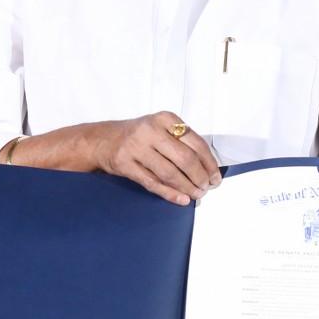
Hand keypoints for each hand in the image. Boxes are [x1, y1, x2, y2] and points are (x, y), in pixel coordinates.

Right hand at [89, 112, 221, 205]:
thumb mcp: (161, 128)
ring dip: (187, 188)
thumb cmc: (139, 136)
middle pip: (185, 159)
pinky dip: (169, 193)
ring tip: (196, 194)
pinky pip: (152, 183)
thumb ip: (182, 142)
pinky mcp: (124, 164)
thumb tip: (208, 168)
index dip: (209, 163)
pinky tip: (181, 199)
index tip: (216, 176)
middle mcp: (151, 130)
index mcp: (165, 119)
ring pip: (170, 173)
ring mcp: (136, 147)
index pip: (196, 143)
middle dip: (200, 177)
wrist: (103, 139)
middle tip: (206, 188)